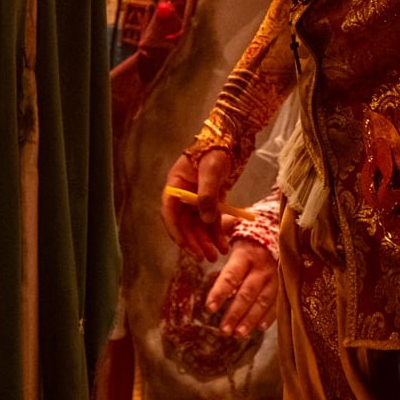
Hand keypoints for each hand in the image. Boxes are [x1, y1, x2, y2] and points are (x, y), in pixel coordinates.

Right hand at [161, 148, 234, 262]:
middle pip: (184, 223)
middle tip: (204, 258)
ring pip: (197, 226)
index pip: (170, 212)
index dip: (176, 231)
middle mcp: (183, 196)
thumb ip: (207, 194)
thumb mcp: (211, 171)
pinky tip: (223, 245)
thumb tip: (206, 219)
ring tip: (216, 255)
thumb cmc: (215, 152)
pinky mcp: (209, 203)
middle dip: (194, 242)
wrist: (230, 142)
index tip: (186, 245)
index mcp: (175, 185)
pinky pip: (210, 222)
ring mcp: (196, 200)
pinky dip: (216, 234)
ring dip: (205, 242)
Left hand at [204, 235, 279, 337]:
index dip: (220, 292)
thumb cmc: (248, 233)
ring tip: (238, 334)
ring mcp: (274, 278)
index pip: (231, 276)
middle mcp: (260, 268)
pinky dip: (269, 317)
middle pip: (246, 294)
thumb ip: (218, 233)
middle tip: (223, 330)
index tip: (209, 308)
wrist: (279, 231)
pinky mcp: (283, 284)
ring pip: (262, 302)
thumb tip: (199, 234)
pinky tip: (259, 328)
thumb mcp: (234, 228)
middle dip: (234, 313)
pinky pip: (277, 303)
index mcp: (245, 255)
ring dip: (250, 320)